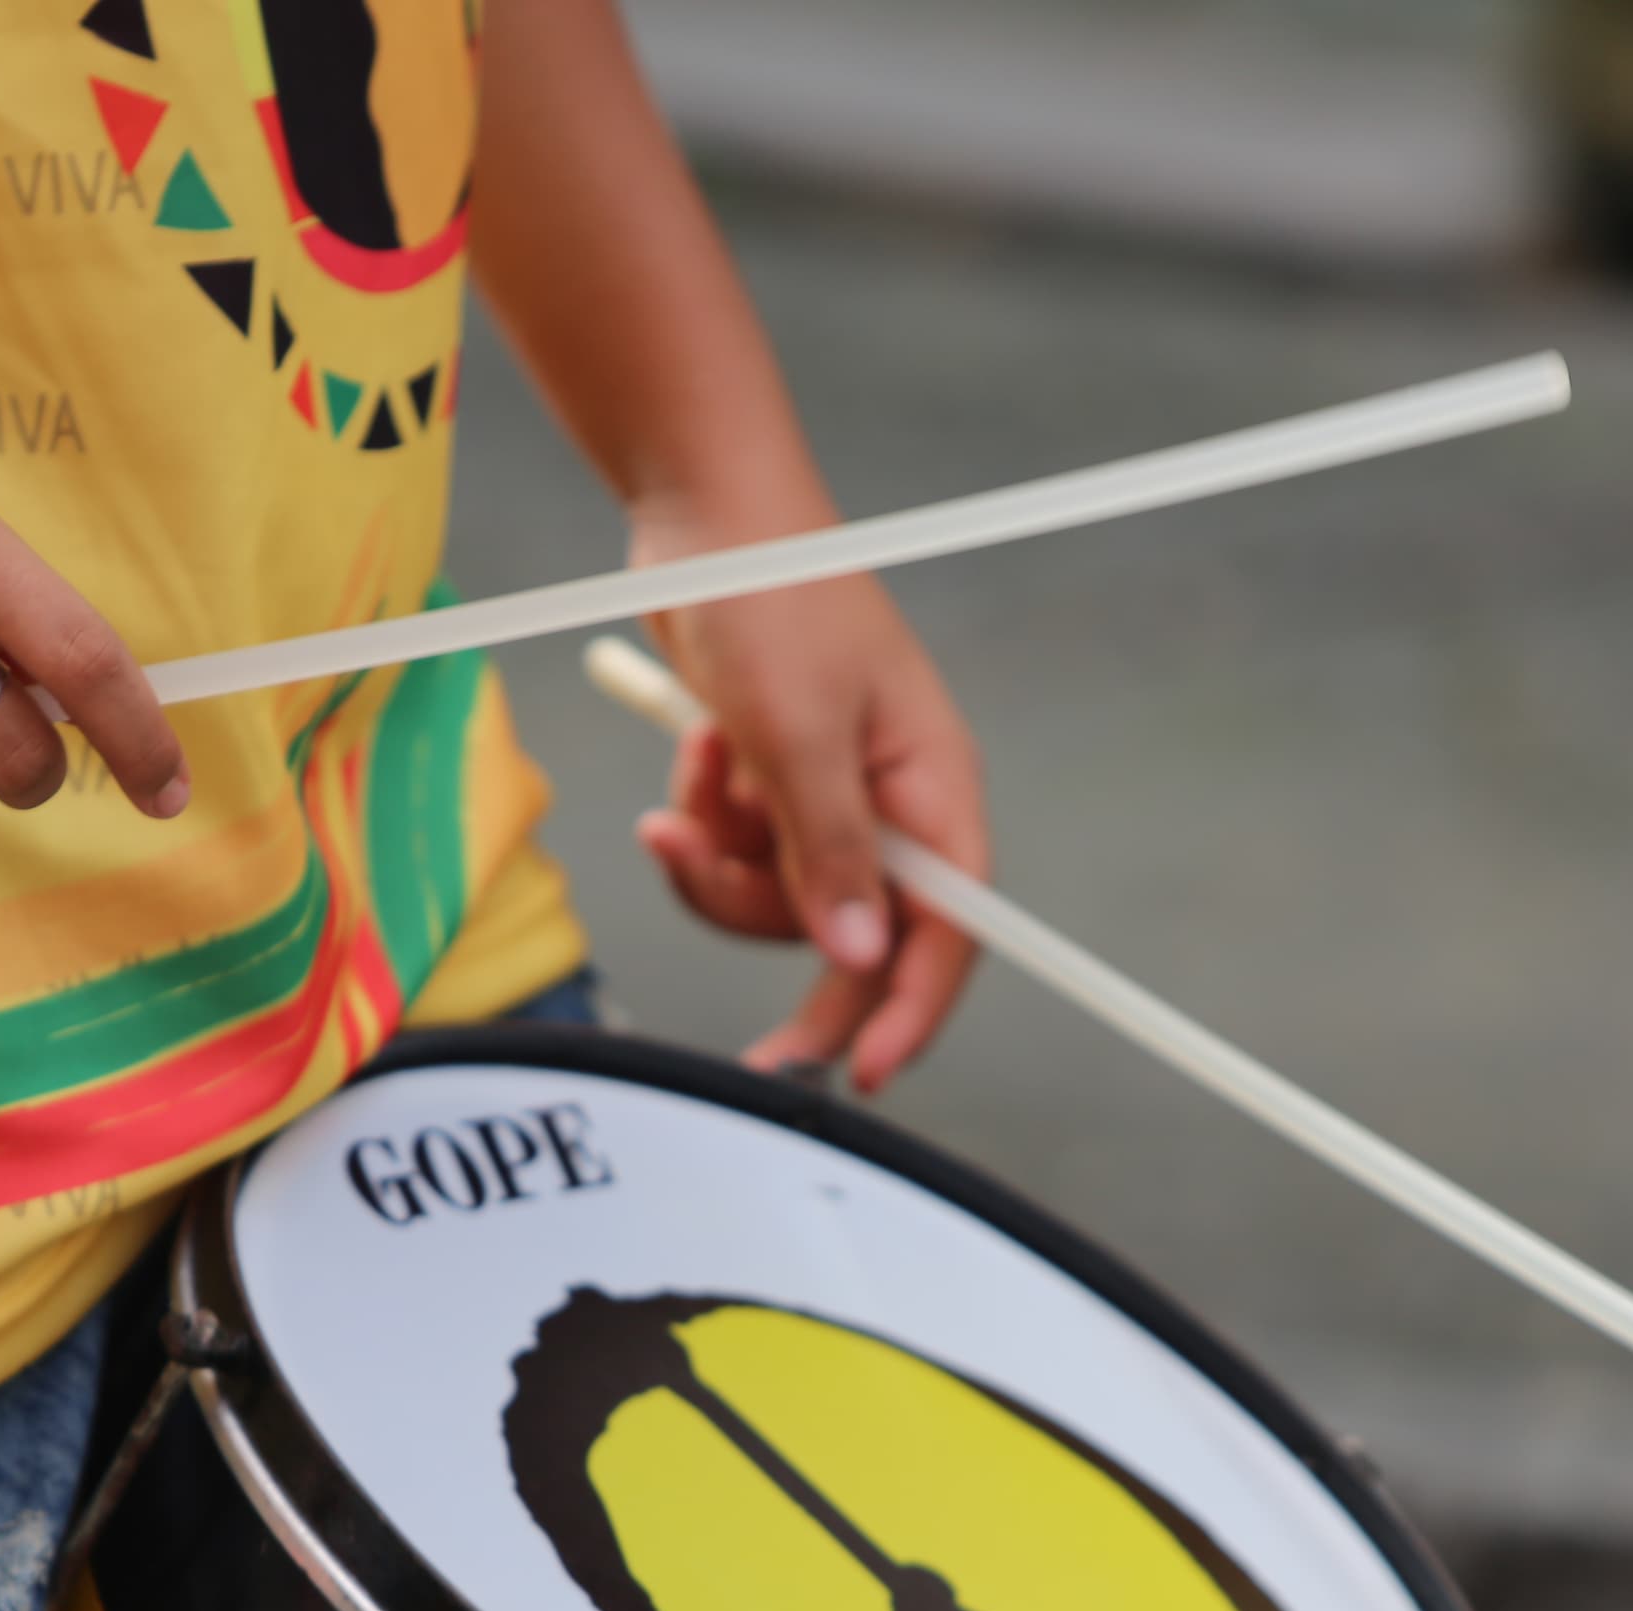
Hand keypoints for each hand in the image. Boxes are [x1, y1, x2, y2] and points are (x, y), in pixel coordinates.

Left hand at [635, 561, 987, 1092]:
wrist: (705, 517)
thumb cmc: (772, 602)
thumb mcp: (795, 733)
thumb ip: (829, 850)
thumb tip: (858, 954)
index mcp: (931, 790)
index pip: (949, 931)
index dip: (914, 1008)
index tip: (867, 1071)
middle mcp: (889, 804)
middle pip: (857, 937)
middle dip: (798, 970)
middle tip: (759, 1056)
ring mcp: (825, 793)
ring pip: (779, 902)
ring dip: (721, 871)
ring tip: (683, 801)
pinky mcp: (768, 780)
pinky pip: (737, 852)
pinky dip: (703, 822)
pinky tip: (691, 759)